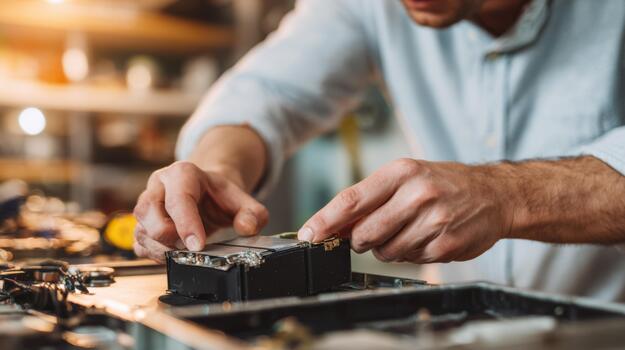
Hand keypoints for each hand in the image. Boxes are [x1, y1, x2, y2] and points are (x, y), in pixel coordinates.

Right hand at [133, 161, 268, 261]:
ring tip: (185, 251)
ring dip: (162, 248)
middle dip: (169, 236)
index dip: (187, 224)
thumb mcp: (244, 201)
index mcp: (182, 174)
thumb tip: (247, 228)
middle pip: (148, 211)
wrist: (208, 194)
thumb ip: (253, 214)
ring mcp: (146, 204)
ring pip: (141, 229)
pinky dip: (155, 255)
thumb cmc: (220, 196)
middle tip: (192, 246)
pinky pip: (139, 243)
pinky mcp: (142, 224)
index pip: (178, 199)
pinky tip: (174, 254)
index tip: (199, 245)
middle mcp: (158, 185)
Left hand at [297, 158, 511, 262]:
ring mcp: (433, 221)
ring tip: (408, 229)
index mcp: (402, 172)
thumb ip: (369, 198)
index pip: (352, 200)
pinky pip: (409, 260)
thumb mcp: (406, 176)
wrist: (493, 194)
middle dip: (360, 239)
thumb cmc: (443, 184)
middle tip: (373, 231)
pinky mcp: (445, 245)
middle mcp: (417, 194)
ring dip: (387, 247)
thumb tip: (333, 225)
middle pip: (364, 233)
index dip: (324, 221)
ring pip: (385, 252)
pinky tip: (425, 236)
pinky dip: (410, 254)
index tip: (308, 235)